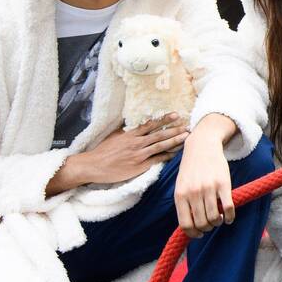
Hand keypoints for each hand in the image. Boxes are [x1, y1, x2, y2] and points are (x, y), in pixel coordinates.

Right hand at [52, 114, 185, 192]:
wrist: (93, 166)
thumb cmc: (102, 152)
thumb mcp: (113, 137)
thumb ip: (126, 132)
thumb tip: (133, 125)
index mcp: (130, 134)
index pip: (151, 125)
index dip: (164, 120)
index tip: (175, 115)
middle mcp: (136, 143)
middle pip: (159, 134)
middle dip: (175, 129)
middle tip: (187, 125)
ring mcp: (139, 155)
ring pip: (160, 146)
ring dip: (174, 141)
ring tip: (186, 136)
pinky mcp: (139, 166)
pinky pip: (157, 160)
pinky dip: (167, 156)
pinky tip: (176, 154)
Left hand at [173, 115, 236, 238]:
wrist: (202, 146)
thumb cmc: (191, 168)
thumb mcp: (181, 185)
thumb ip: (183, 203)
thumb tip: (189, 226)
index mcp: (181, 195)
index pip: (185, 224)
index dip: (193, 234)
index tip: (199, 234)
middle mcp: (193, 193)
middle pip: (201, 223)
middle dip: (207, 228)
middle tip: (211, 224)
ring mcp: (208, 189)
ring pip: (214, 218)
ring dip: (218, 223)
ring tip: (219, 219)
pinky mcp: (223, 184)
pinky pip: (228, 208)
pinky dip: (230, 217)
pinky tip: (229, 217)